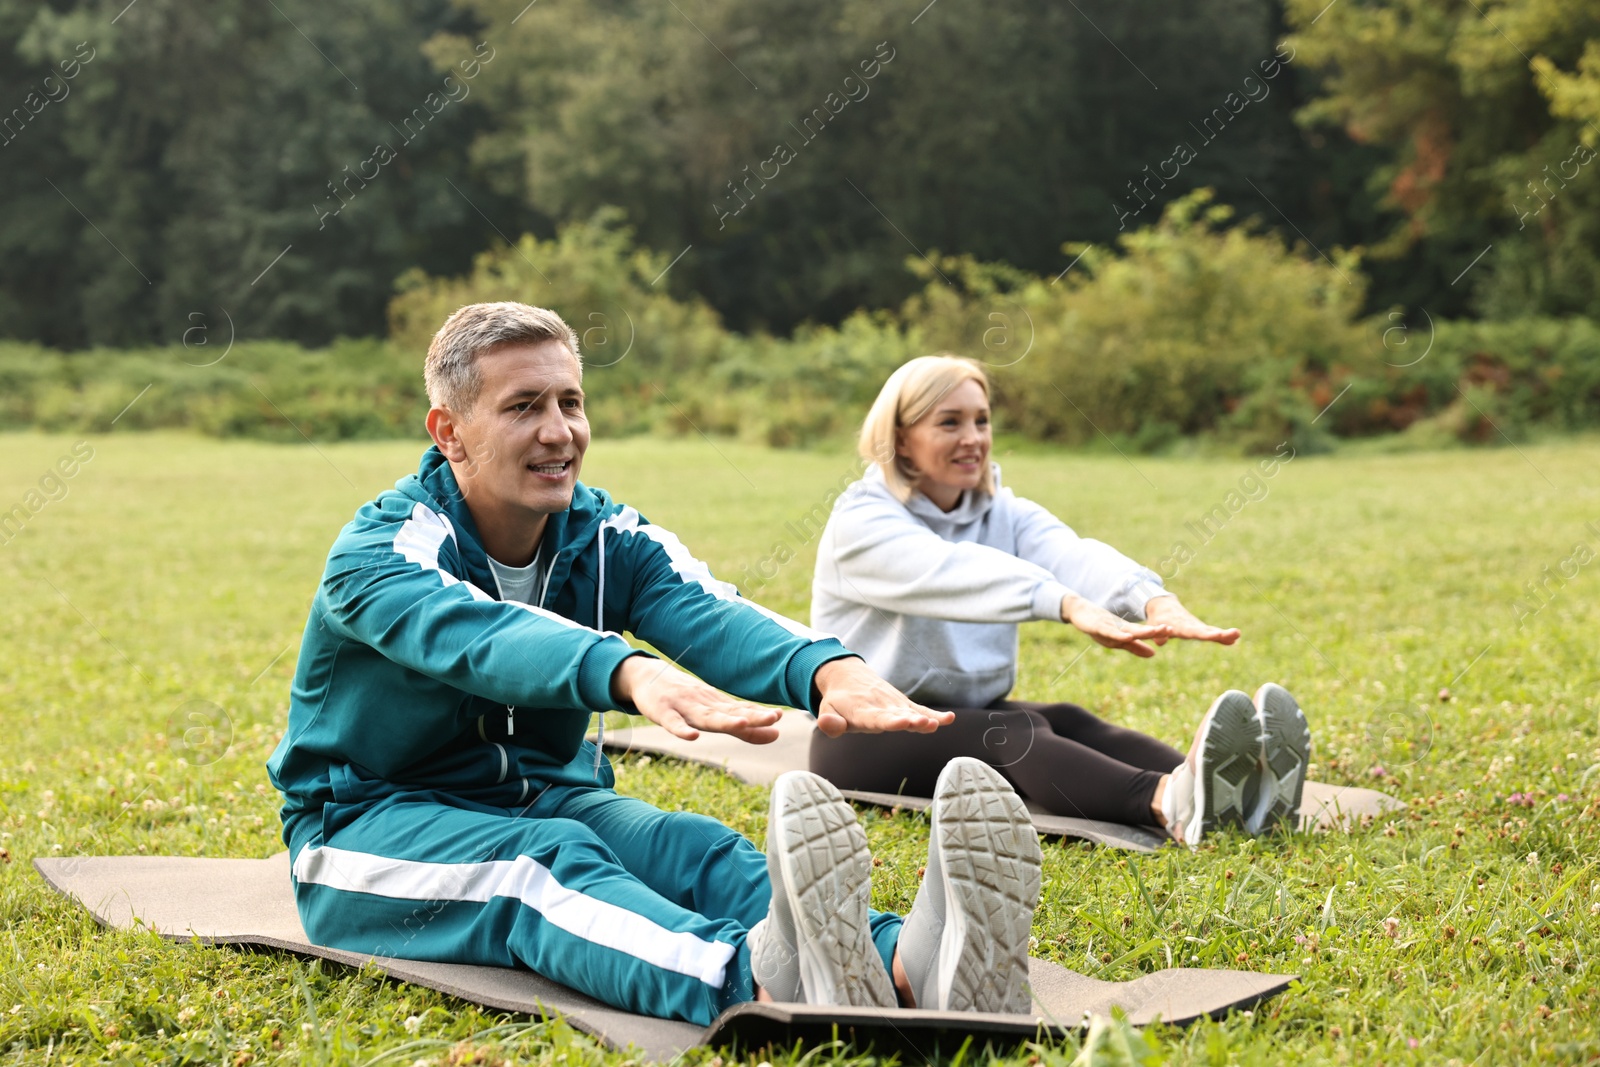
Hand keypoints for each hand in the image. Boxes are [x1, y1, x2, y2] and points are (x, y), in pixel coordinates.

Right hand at [610, 655, 781, 743]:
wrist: (647, 677)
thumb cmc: (685, 698)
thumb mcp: (714, 711)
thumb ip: (743, 727)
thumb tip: (777, 734)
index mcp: (716, 704)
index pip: (741, 710)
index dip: (759, 714)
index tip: (779, 717)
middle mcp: (703, 703)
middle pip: (729, 712)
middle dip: (751, 716)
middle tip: (774, 717)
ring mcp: (683, 707)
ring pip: (705, 717)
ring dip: (724, 721)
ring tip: (742, 724)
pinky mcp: (662, 712)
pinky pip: (673, 723)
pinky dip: (682, 730)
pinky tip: (692, 736)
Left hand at [811, 657, 952, 737]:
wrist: (848, 675)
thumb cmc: (839, 700)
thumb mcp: (827, 710)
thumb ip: (829, 722)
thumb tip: (826, 724)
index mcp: (862, 711)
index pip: (877, 718)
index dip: (890, 721)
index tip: (903, 722)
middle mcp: (881, 706)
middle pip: (898, 715)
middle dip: (911, 720)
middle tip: (925, 724)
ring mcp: (894, 704)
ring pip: (911, 712)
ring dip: (924, 718)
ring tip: (937, 724)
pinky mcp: (902, 704)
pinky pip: (920, 709)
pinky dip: (934, 715)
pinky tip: (950, 719)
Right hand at [1060, 593, 1172, 657]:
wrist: (1079, 611)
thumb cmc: (1100, 625)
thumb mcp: (1118, 639)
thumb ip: (1135, 647)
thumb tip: (1154, 654)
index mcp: (1126, 631)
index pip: (1144, 633)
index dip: (1158, 632)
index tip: (1173, 630)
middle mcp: (1120, 628)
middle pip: (1140, 630)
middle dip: (1154, 630)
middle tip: (1169, 629)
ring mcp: (1109, 626)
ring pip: (1128, 630)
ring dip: (1141, 631)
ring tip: (1154, 631)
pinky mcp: (1098, 626)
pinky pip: (1110, 632)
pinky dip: (1119, 634)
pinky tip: (1128, 636)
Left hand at [1142, 595, 1239, 645]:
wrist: (1163, 606)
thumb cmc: (1157, 618)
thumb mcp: (1154, 626)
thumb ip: (1158, 634)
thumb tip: (1161, 642)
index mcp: (1179, 626)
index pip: (1193, 632)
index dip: (1205, 634)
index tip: (1217, 635)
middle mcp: (1191, 626)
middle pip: (1206, 631)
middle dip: (1220, 634)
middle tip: (1236, 634)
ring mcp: (1196, 626)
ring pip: (1211, 631)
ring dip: (1224, 635)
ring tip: (1238, 634)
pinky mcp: (1198, 628)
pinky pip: (1211, 632)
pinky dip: (1221, 637)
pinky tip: (1233, 640)